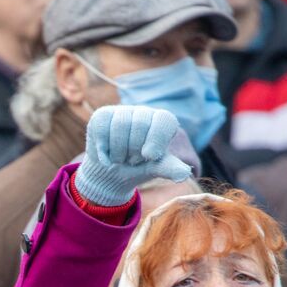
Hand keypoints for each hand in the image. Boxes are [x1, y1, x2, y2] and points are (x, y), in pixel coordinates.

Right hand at [74, 105, 191, 206]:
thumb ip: (169, 168)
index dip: (156, 140)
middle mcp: (143, 112)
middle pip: (140, 123)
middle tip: (132, 160)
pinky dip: (103, 149)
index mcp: (162, 122)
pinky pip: (102, 128)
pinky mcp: (102, 115)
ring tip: (119, 159)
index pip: (164, 120)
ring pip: (120, 125)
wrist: (109, 175)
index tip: (149, 157)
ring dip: (118, 152)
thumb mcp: (155, 169)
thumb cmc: (136, 168)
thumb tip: (184, 174)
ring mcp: (122, 112)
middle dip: (134, 150)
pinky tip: (106, 155)